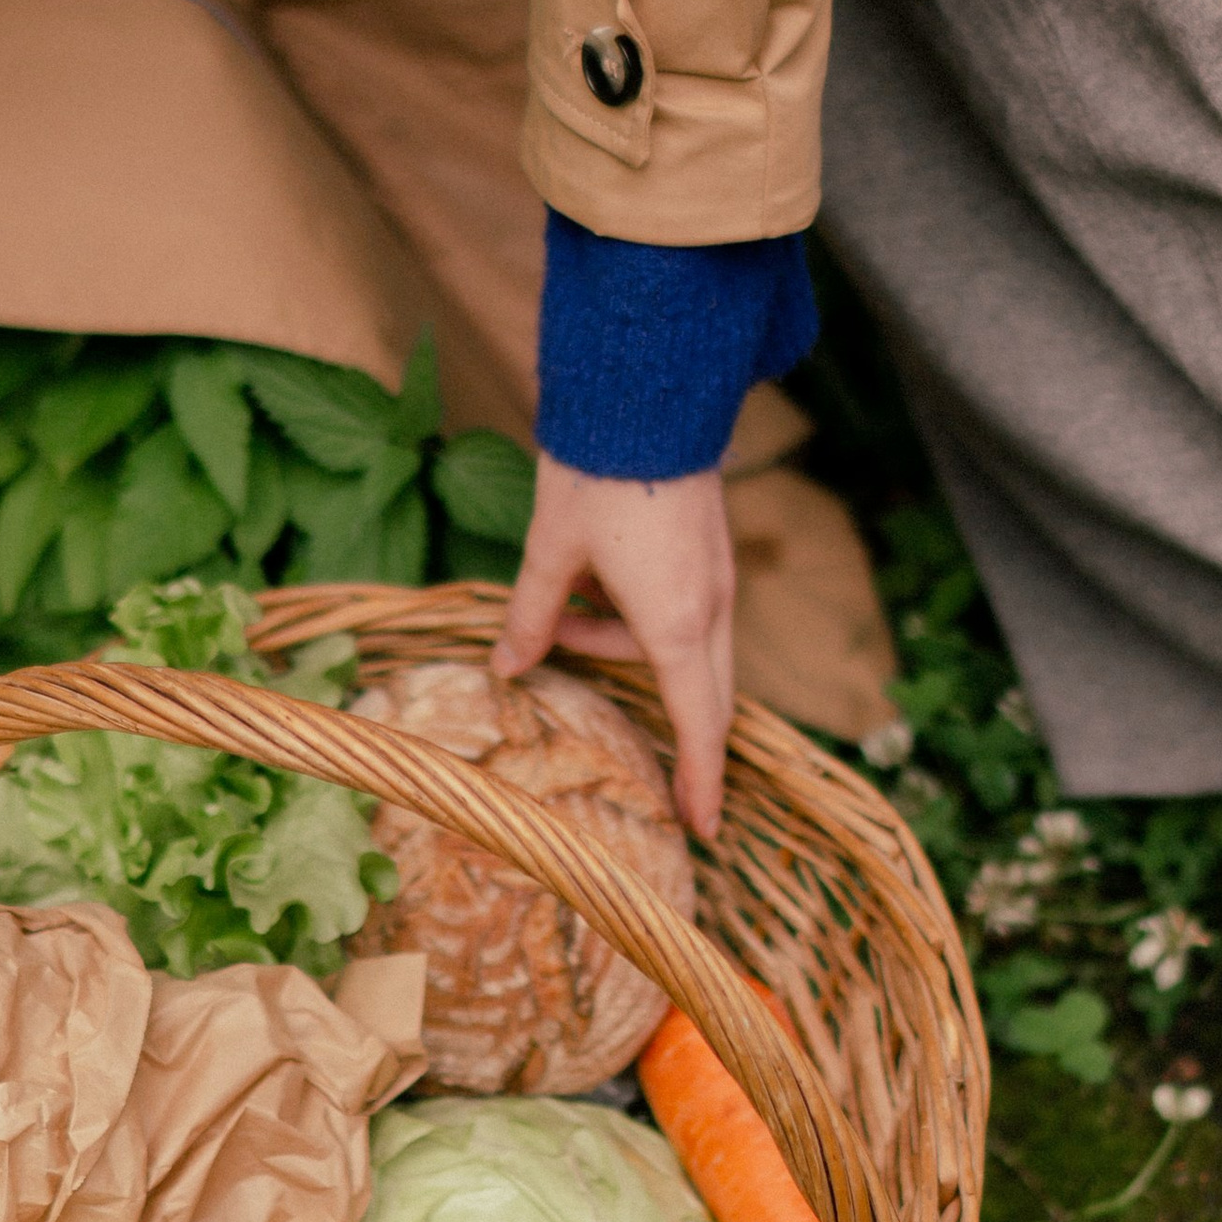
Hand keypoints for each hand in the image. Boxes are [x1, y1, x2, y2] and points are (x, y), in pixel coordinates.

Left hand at [493, 454, 736, 837]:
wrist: (646, 394)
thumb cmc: (598, 474)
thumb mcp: (550, 552)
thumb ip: (531, 615)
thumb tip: (507, 667)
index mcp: (674, 619)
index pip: (697, 721)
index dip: (701, 779)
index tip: (704, 827)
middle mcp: (708, 605)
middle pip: (700, 693)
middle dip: (682, 738)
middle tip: (673, 792)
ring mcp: (715, 575)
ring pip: (680, 647)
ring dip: (624, 647)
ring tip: (563, 608)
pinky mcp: (708, 550)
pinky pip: (681, 611)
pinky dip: (639, 619)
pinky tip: (589, 581)